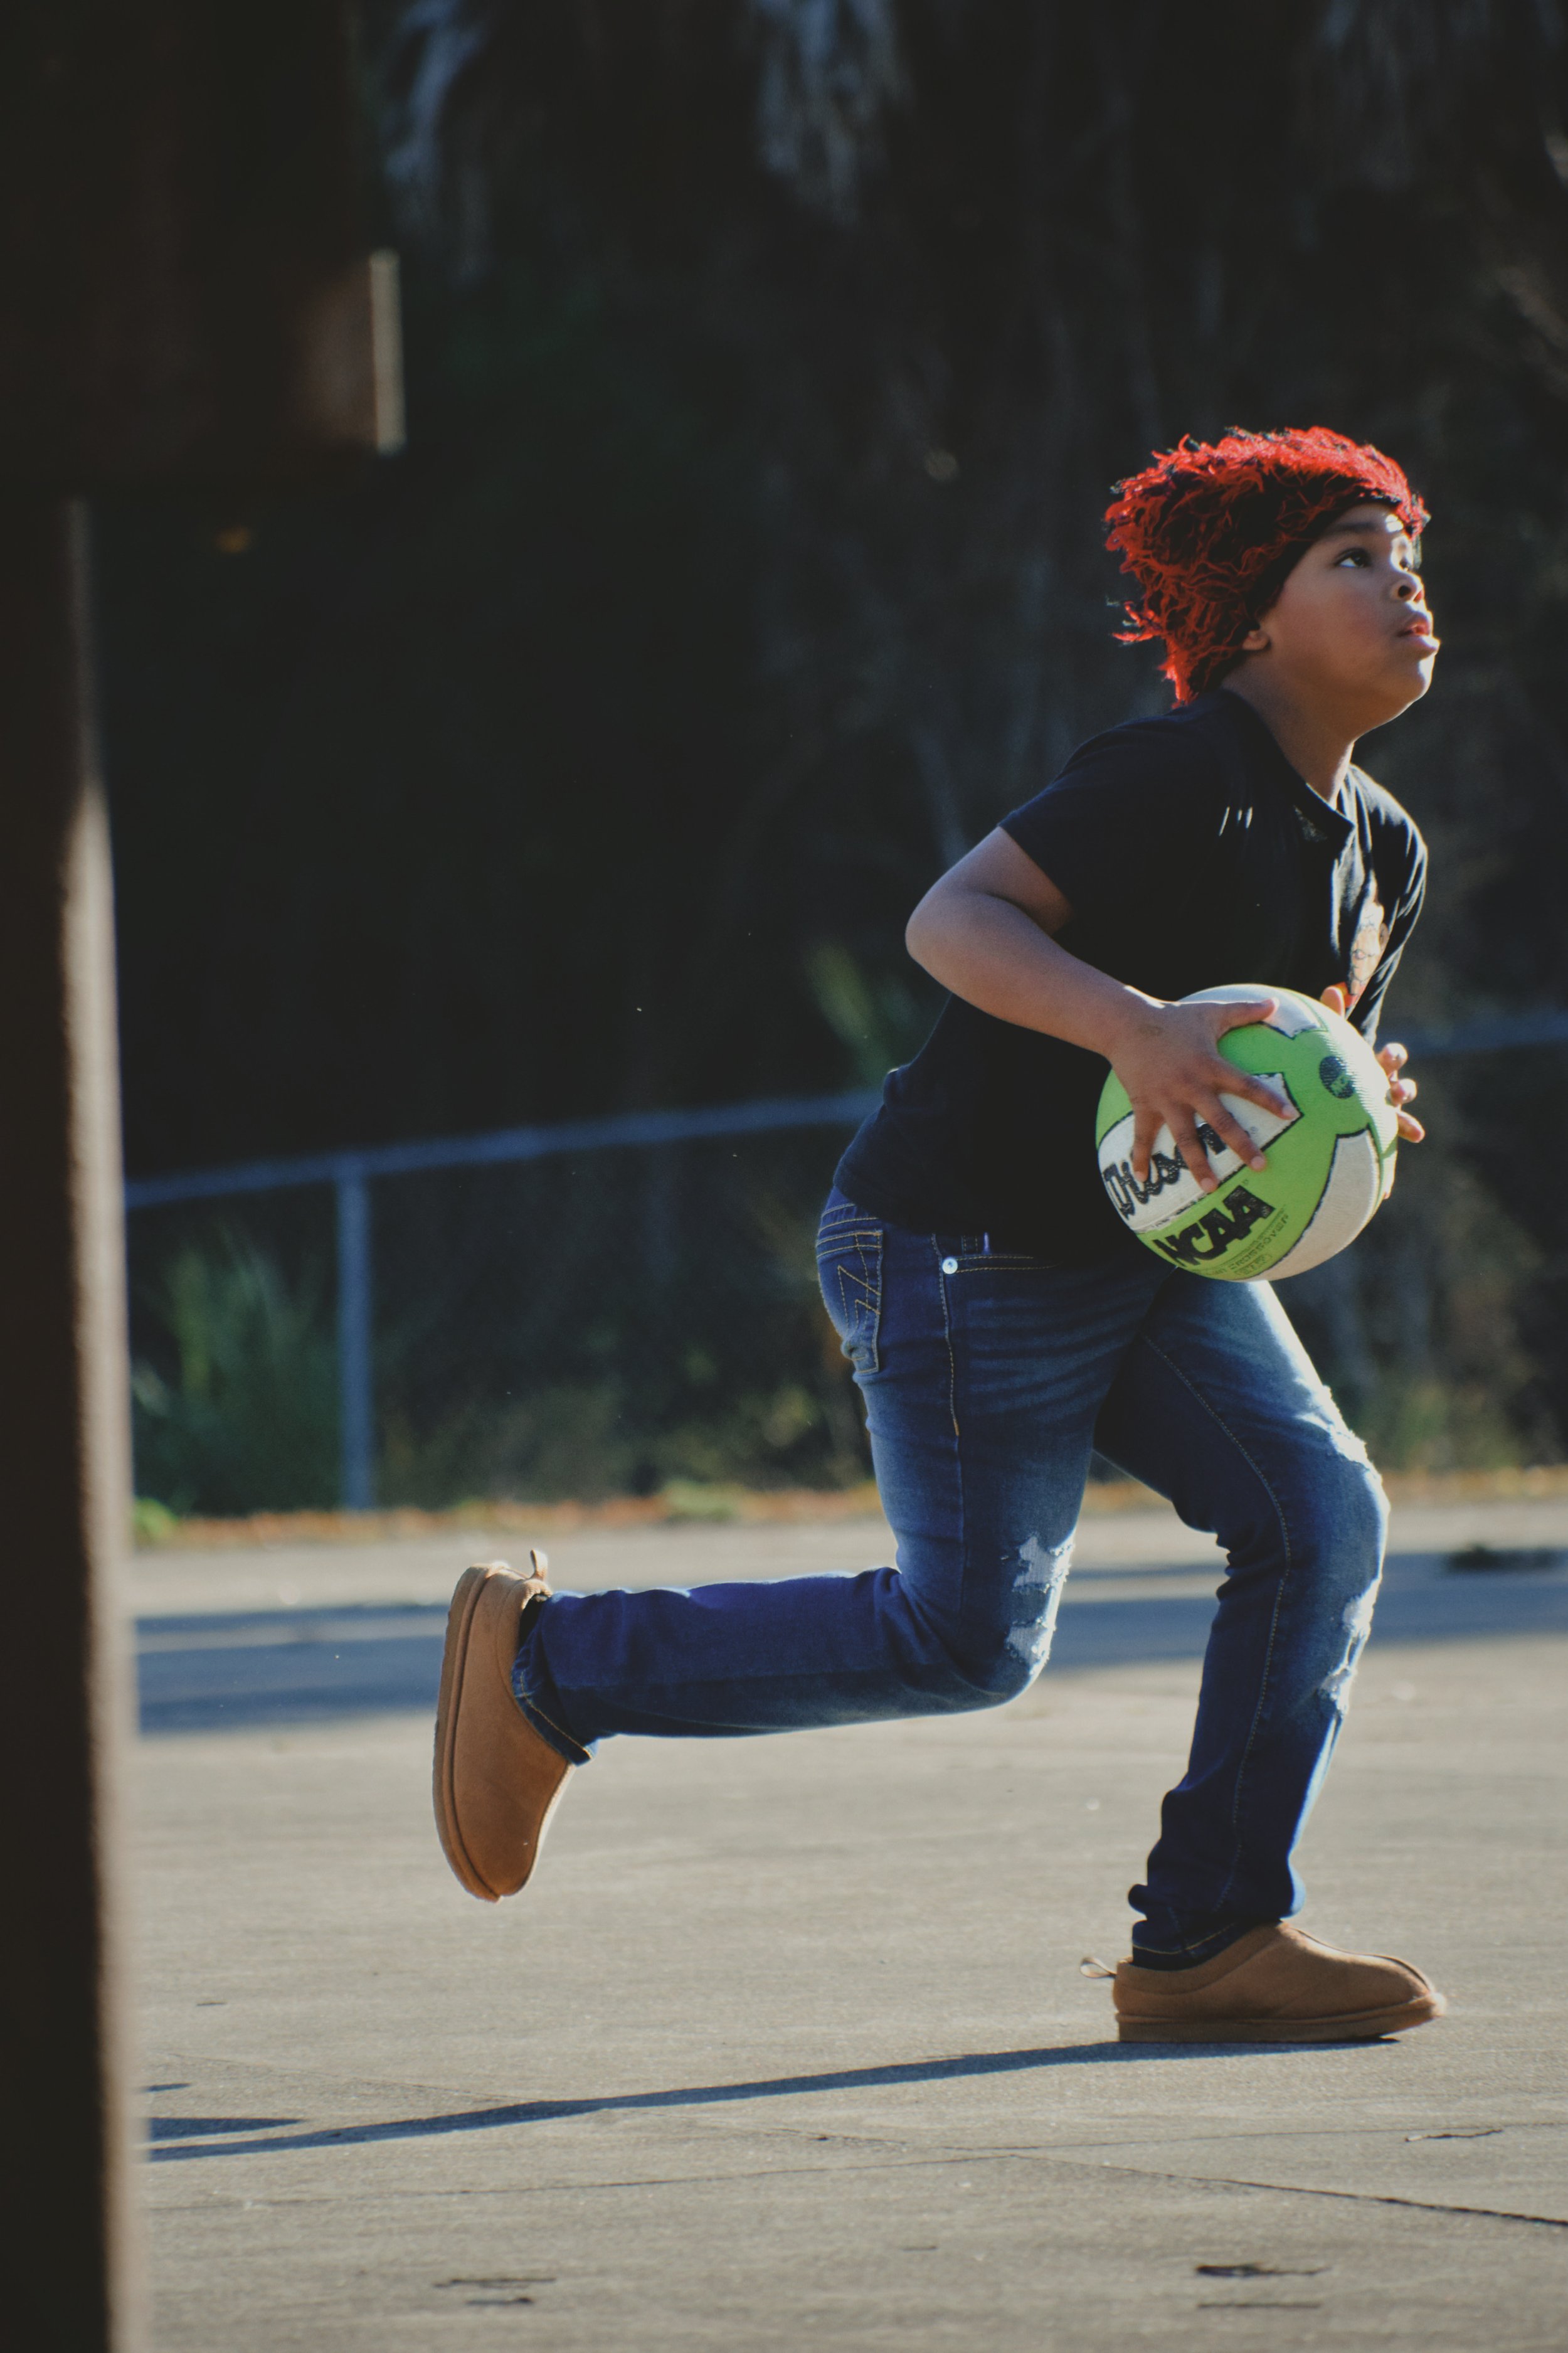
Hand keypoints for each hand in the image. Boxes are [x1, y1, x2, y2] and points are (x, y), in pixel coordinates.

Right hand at [1106, 995, 1293, 1194]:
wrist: (1127, 1024)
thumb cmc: (1174, 1018)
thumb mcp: (1211, 1012)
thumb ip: (1244, 1010)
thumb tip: (1277, 1004)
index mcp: (1210, 1066)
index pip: (1246, 1085)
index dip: (1268, 1100)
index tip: (1291, 1116)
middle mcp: (1191, 1086)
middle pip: (1220, 1121)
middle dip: (1241, 1144)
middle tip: (1260, 1167)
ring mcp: (1166, 1099)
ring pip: (1185, 1138)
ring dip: (1198, 1164)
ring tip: (1212, 1188)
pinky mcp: (1144, 1106)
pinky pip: (1143, 1137)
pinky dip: (1141, 1159)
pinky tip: (1143, 1181)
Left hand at [1320, 985, 1424, 1141]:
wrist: (1332, 1091)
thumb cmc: (1336, 1063)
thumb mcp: (1335, 1043)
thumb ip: (1334, 1017)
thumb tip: (1332, 989)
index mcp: (1379, 1064)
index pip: (1394, 1056)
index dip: (1395, 1055)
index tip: (1389, 1056)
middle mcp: (1387, 1084)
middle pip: (1403, 1083)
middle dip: (1405, 1086)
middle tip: (1398, 1089)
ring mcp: (1387, 1106)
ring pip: (1402, 1108)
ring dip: (1407, 1116)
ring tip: (1411, 1126)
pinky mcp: (1383, 1125)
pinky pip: (1395, 1133)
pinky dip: (1406, 1135)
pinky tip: (1412, 1145)